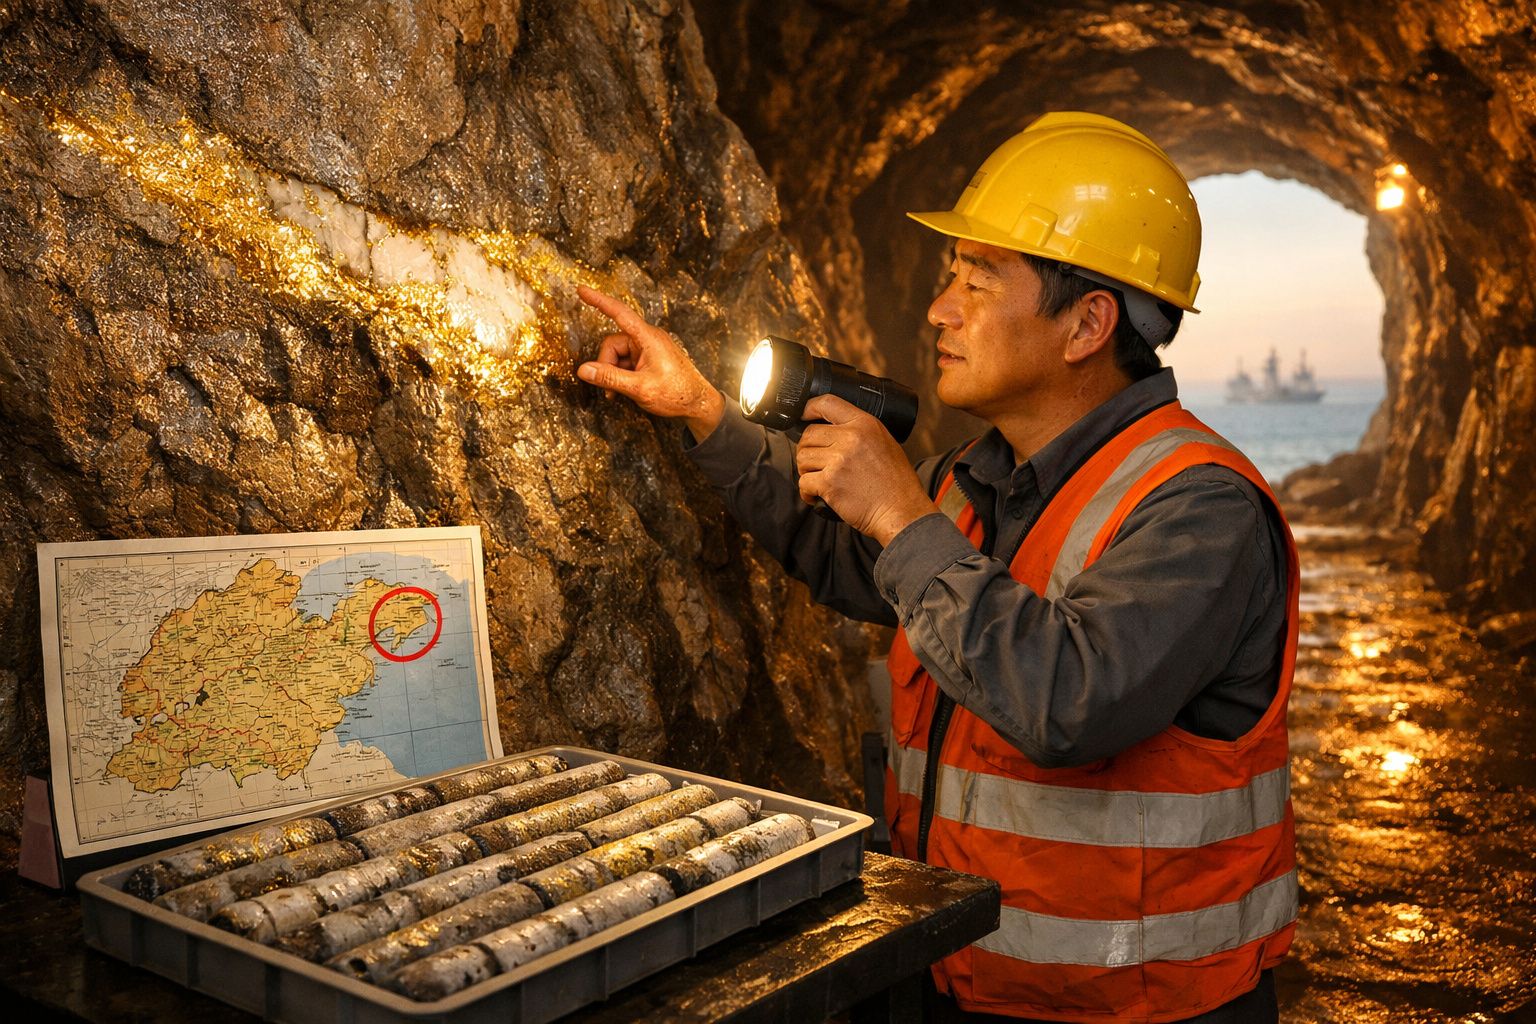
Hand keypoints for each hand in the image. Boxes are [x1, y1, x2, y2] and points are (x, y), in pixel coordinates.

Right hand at [575, 285, 723, 441]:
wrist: (699, 404)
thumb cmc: (677, 393)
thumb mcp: (640, 388)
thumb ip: (610, 378)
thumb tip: (584, 370)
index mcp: (648, 338)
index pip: (619, 313)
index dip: (598, 301)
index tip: (581, 290)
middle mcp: (648, 339)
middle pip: (613, 343)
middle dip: (606, 365)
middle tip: (608, 388)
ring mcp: (648, 348)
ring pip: (618, 354)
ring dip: (613, 373)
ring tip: (617, 393)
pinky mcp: (649, 358)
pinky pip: (627, 361)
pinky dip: (621, 375)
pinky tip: (622, 390)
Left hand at [795, 394, 936, 544]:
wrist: (901, 510)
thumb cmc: (896, 482)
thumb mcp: (885, 442)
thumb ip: (861, 432)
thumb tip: (833, 430)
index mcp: (865, 424)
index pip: (827, 403)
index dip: (809, 408)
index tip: (803, 415)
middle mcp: (850, 438)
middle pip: (809, 434)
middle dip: (807, 449)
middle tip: (816, 462)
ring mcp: (838, 460)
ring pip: (802, 458)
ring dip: (806, 470)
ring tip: (819, 479)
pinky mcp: (829, 483)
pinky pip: (803, 482)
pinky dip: (806, 492)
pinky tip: (816, 495)